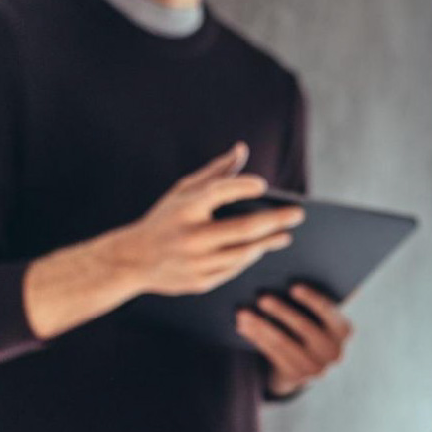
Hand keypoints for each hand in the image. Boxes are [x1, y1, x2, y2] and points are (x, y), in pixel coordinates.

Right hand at [112, 142, 303, 297]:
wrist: (134, 260)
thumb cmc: (165, 220)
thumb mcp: (183, 192)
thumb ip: (215, 172)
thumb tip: (242, 149)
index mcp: (185, 208)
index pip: (220, 192)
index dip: (243, 187)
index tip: (263, 186)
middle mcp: (191, 236)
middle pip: (244, 229)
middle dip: (276, 220)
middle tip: (297, 214)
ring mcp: (196, 262)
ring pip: (244, 253)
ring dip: (268, 243)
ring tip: (285, 234)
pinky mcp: (201, 282)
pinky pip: (234, 270)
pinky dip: (250, 258)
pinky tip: (262, 248)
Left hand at [235, 283, 353, 396]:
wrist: (306, 366)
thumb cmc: (310, 328)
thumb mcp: (318, 318)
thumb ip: (313, 302)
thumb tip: (286, 275)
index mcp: (344, 330)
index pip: (328, 312)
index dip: (312, 300)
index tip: (293, 287)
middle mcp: (335, 352)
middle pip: (304, 328)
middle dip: (281, 311)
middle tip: (262, 297)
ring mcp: (317, 368)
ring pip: (283, 342)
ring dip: (261, 326)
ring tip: (243, 313)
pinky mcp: (297, 377)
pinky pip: (272, 354)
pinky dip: (256, 338)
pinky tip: (243, 327)